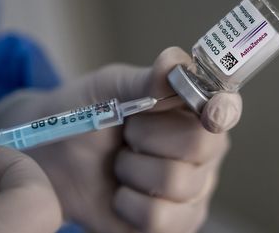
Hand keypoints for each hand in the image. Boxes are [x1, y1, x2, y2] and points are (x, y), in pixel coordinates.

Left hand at [0, 47, 241, 232]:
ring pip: (177, 183)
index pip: (225, 108)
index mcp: (194, 110)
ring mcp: (193, 191)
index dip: (222, 109)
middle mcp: (204, 151)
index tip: (211, 111)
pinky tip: (122, 194)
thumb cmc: (86, 114)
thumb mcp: (109, 87)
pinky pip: (160, 220)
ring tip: (121, 163)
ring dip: (133, 171)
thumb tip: (175, 63)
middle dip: (148, 136)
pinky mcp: (175, 224)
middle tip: (128, 134)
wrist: (54, 158)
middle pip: (200, 145)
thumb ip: (144, 79)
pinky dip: (129, 205)